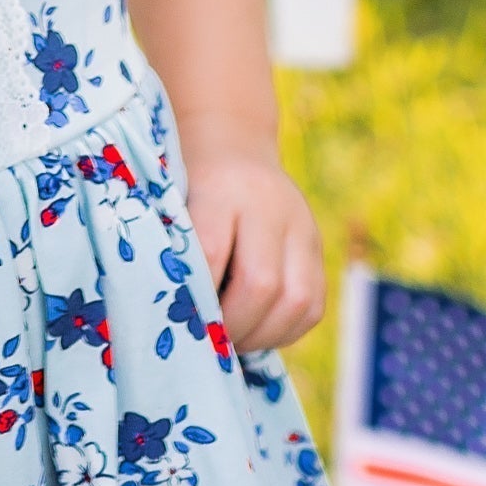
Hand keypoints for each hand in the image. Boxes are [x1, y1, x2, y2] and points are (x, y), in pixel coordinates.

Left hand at [183, 154, 325, 352]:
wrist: (232, 143)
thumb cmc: (186, 181)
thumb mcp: (171, 200)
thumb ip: (172, 249)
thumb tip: (168, 315)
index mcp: (222, 188)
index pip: (212, 253)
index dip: (197, 297)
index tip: (179, 320)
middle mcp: (271, 205)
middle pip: (261, 283)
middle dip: (232, 325)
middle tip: (208, 342)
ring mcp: (302, 226)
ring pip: (296, 301)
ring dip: (261, 335)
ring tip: (232, 342)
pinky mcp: (318, 248)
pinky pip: (312, 307)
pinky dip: (284, 331)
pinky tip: (256, 331)